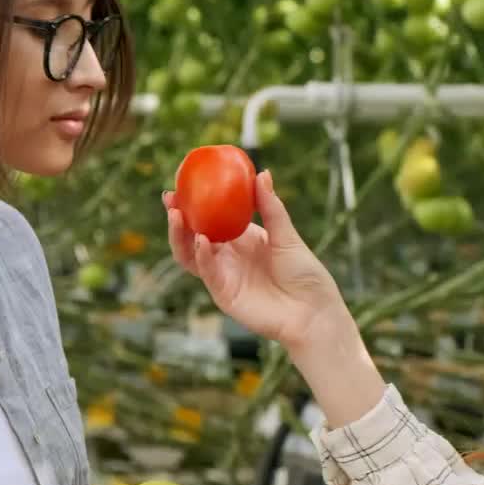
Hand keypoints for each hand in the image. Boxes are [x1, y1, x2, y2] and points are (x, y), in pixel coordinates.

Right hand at [163, 169, 353, 351]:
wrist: (313, 311)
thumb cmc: (304, 274)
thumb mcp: (286, 235)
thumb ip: (271, 207)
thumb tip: (262, 173)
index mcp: (241, 239)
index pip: (210, 219)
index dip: (194, 204)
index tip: (183, 184)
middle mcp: (227, 257)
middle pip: (192, 236)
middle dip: (177, 217)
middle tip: (170, 198)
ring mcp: (223, 276)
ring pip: (190, 255)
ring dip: (180, 236)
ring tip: (177, 215)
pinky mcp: (224, 294)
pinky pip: (207, 273)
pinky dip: (202, 256)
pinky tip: (202, 240)